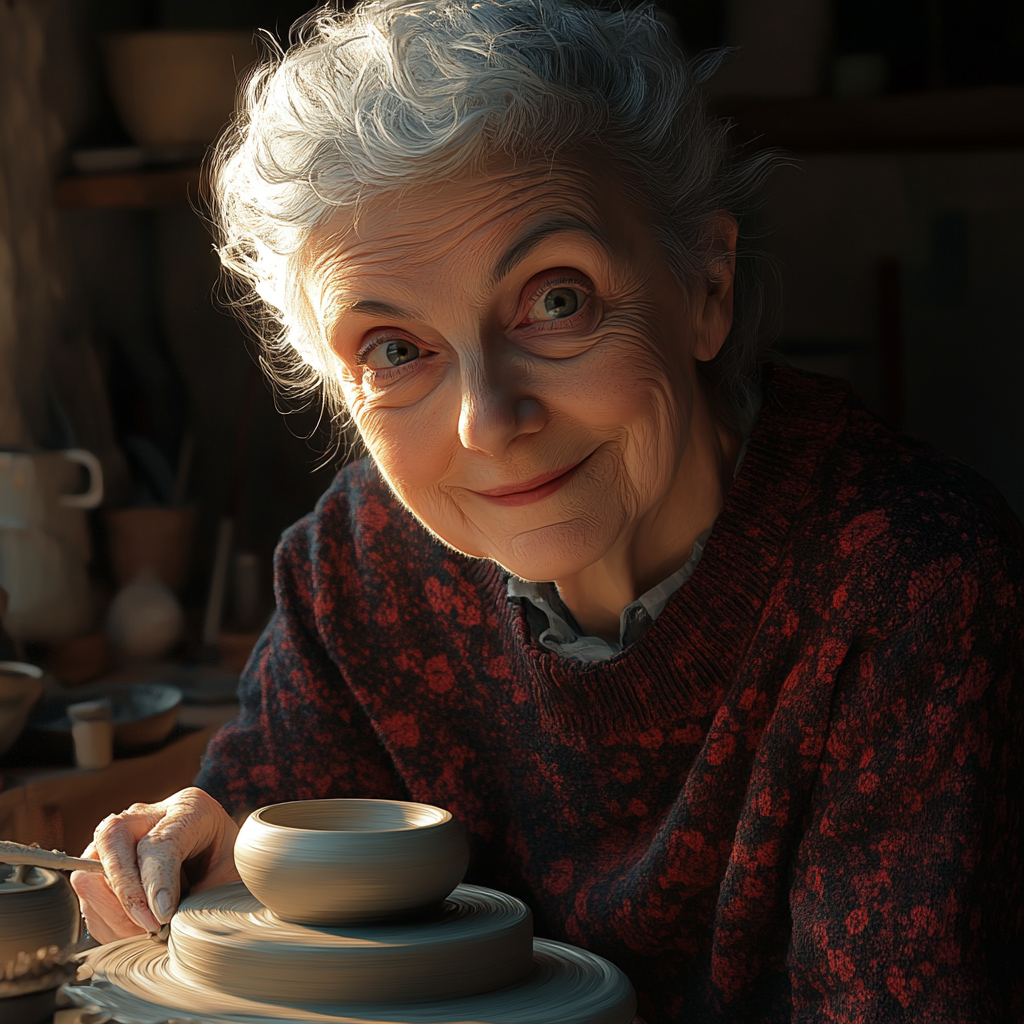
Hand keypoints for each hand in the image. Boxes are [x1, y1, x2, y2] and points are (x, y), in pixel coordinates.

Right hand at [70, 787, 240, 943]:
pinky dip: (106, 921)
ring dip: (113, 912)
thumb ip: (205, 893)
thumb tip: (162, 918)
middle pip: (112, 840)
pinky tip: (135, 932)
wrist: (223, 874)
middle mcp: (149, 815)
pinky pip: (88, 896)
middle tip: (149, 926)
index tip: (163, 916)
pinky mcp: (104, 866)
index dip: (157, 882)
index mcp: (189, 808)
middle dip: (125, 892)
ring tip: (146, 933)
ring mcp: (122, 838)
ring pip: (90, 870)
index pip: (159, 842)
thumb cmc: (229, 874)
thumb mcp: (231, 877)